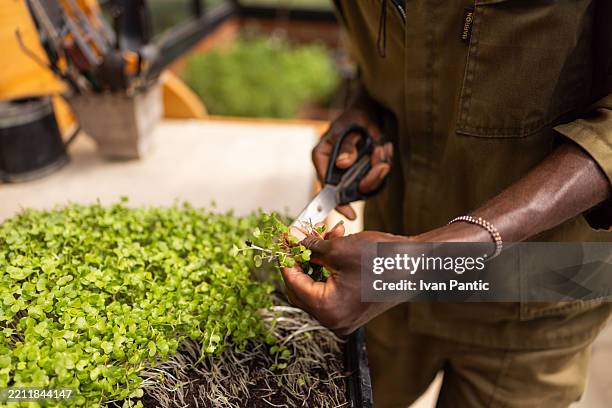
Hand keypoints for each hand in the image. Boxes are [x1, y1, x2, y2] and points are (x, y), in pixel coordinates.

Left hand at [281, 222, 404, 334]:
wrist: (417, 265)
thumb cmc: (383, 260)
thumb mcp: (339, 248)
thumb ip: (310, 246)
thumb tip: (292, 240)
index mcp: (328, 310)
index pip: (294, 285)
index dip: (286, 260)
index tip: (282, 242)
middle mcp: (334, 320)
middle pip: (303, 288)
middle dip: (301, 258)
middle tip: (297, 237)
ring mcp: (344, 316)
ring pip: (318, 284)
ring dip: (317, 257)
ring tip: (325, 232)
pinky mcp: (352, 308)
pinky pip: (331, 287)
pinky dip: (330, 266)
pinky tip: (335, 242)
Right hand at [313, 108, 393, 219]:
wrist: (368, 111)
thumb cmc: (356, 115)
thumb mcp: (351, 125)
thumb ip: (347, 145)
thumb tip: (342, 163)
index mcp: (322, 156)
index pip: (326, 184)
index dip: (337, 201)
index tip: (350, 213)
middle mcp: (332, 167)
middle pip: (349, 189)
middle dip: (370, 178)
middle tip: (383, 163)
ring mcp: (347, 171)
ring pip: (365, 185)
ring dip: (379, 170)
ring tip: (384, 147)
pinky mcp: (360, 171)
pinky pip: (374, 178)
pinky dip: (383, 166)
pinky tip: (385, 148)